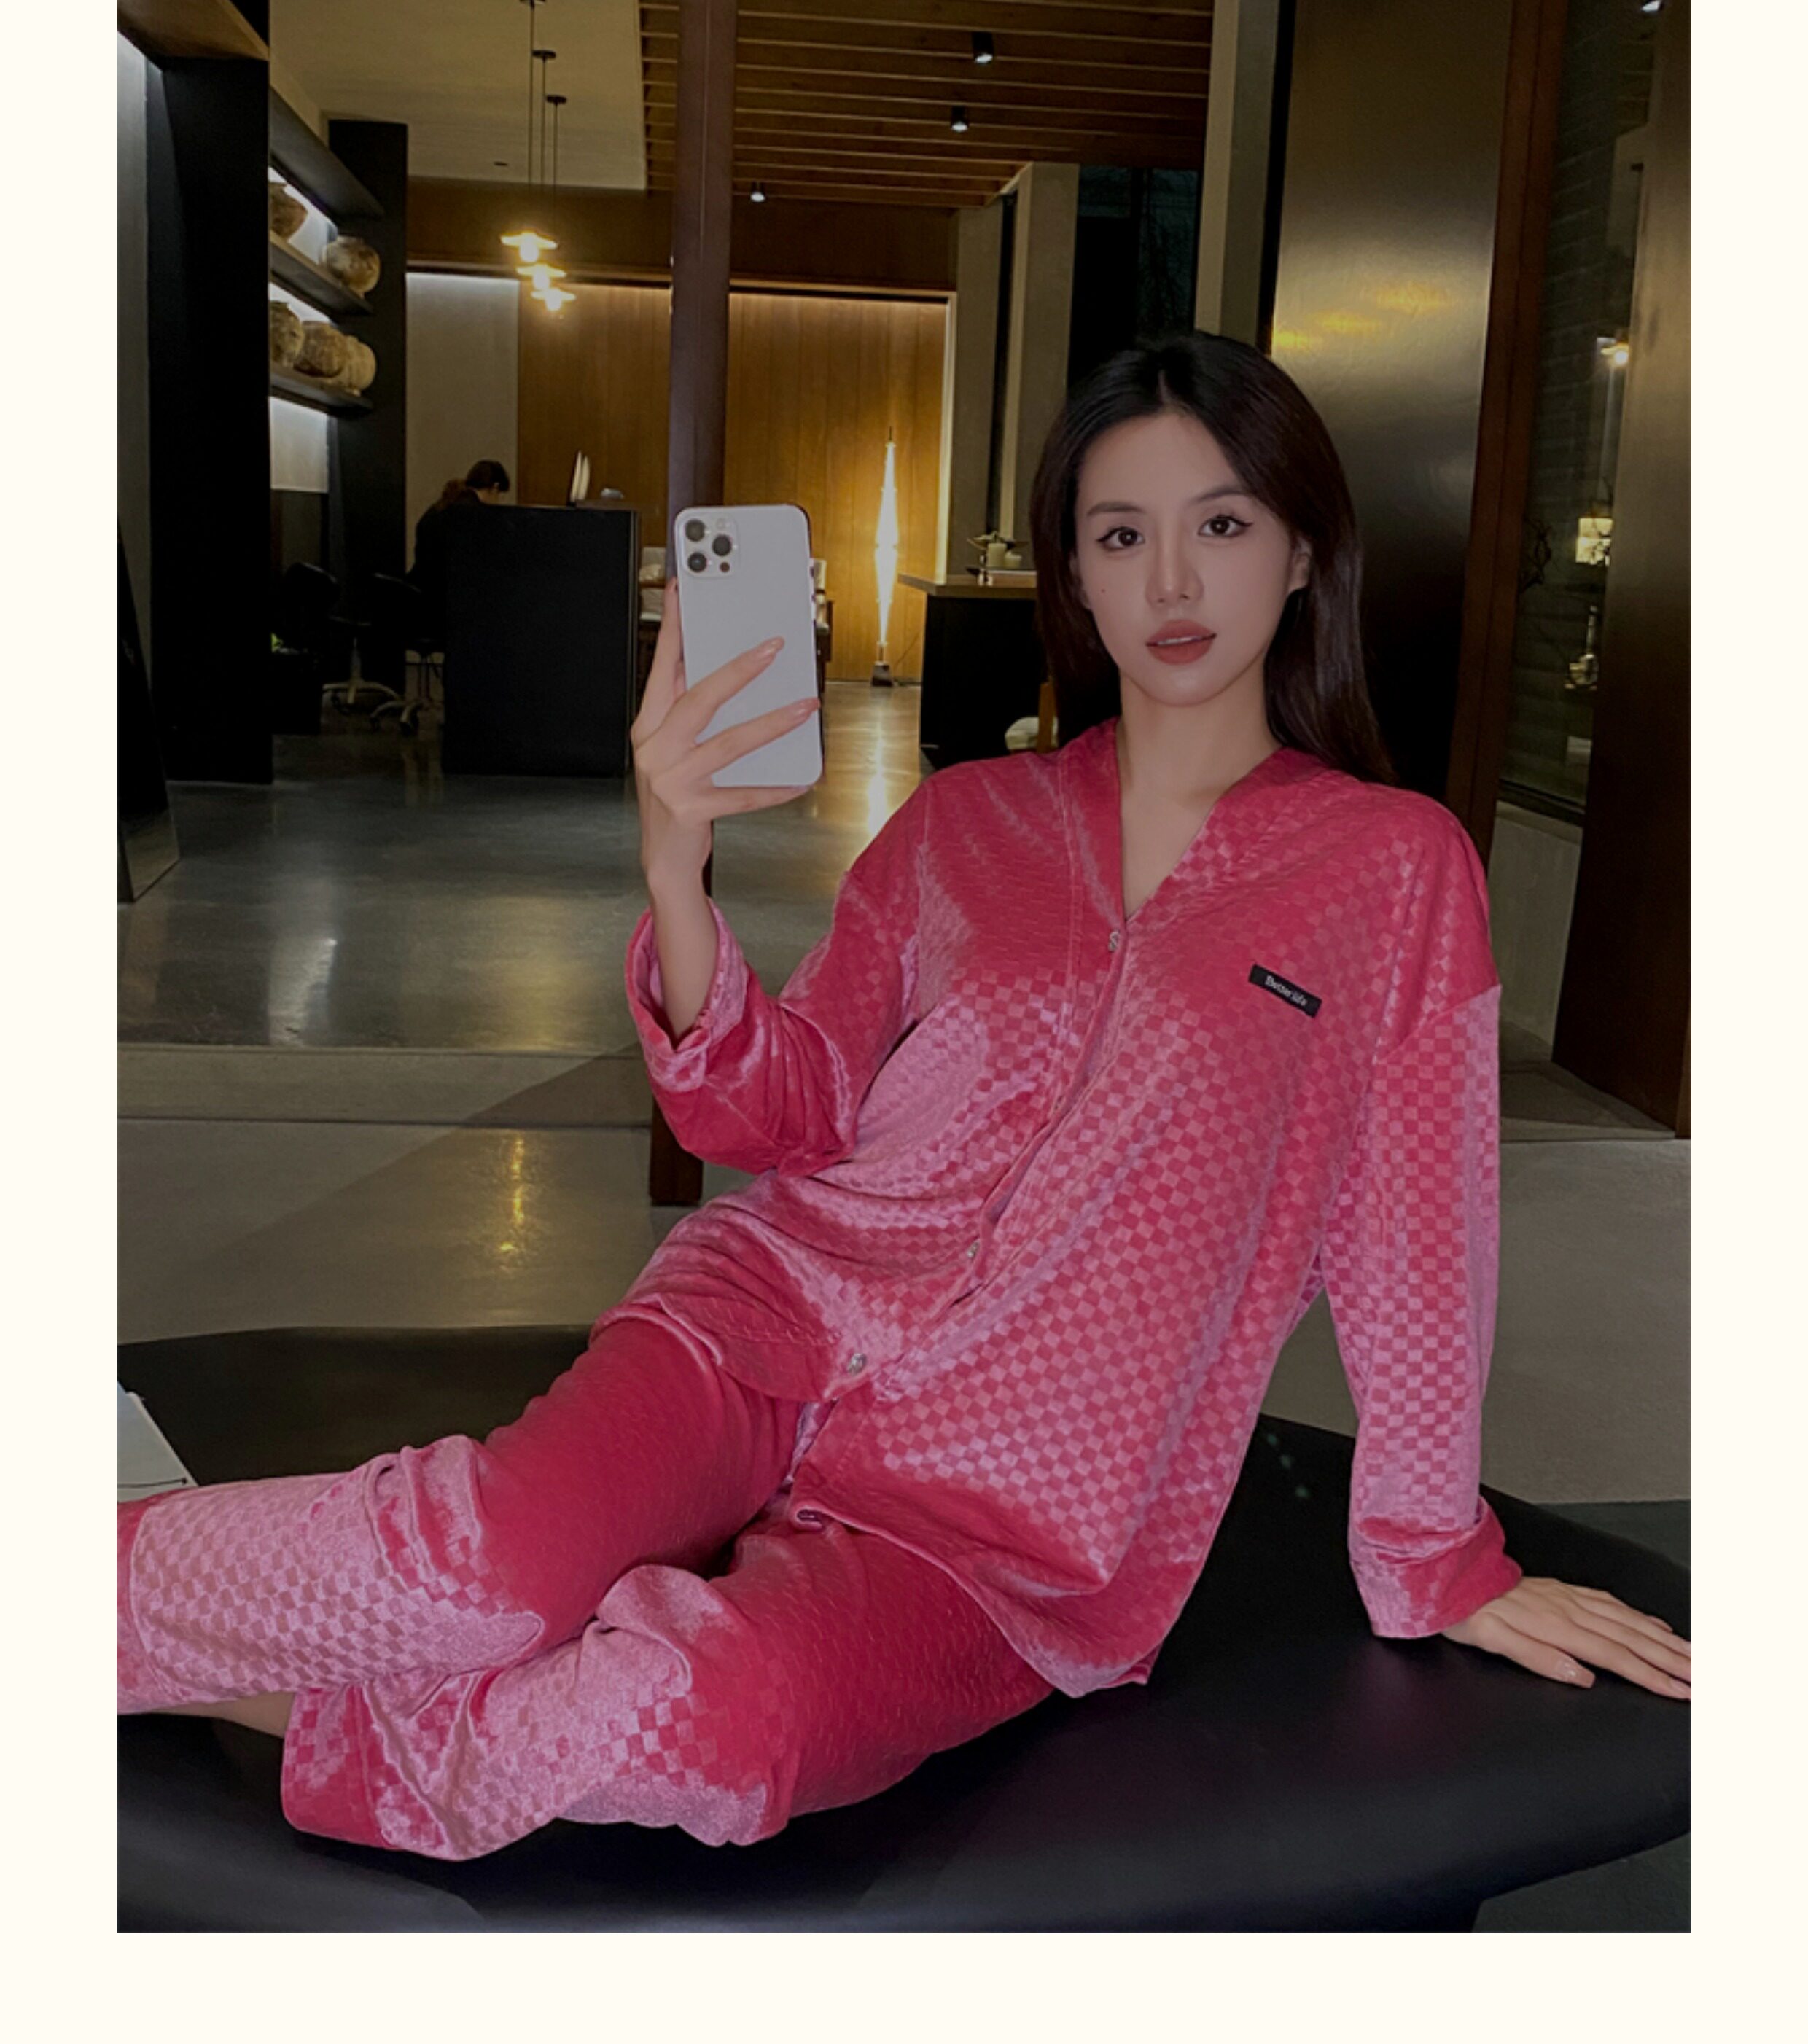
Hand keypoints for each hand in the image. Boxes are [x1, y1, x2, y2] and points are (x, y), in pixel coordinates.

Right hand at [630, 576, 819, 883]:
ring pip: (728, 743)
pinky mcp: (691, 810)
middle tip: (772, 647)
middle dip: (737, 669)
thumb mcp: (672, 751)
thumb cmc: (674, 799)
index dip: (672, 629)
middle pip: (698, 699)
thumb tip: (727, 672)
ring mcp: (670, 780)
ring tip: (804, 709)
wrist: (663, 860)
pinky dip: (773, 788)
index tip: (683, 592)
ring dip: (771, 723)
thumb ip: (689, 714)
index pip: (661, 669)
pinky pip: (742, 795)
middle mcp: (654, 749)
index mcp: (648, 727)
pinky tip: (800, 780)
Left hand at [1441, 1575, 1689, 1698]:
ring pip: (1627, 1621)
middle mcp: (1568, 1609)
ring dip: (1663, 1639)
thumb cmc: (1467, 1612)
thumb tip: (1581, 1675)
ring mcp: (1568, 1598)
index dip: (1652, 1676)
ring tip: (1691, 1654)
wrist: (1450, 1575)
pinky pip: (1611, 1603)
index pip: (1616, 1657)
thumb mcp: (1494, 1640)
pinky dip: (1638, 1616)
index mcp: (1556, 1626)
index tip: (1681, 1691)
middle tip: (1703, 1676)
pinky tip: (1651, 1623)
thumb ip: (1539, 1657)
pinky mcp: (1563, 1591)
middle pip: (1632, 1639)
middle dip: (1672, 1660)